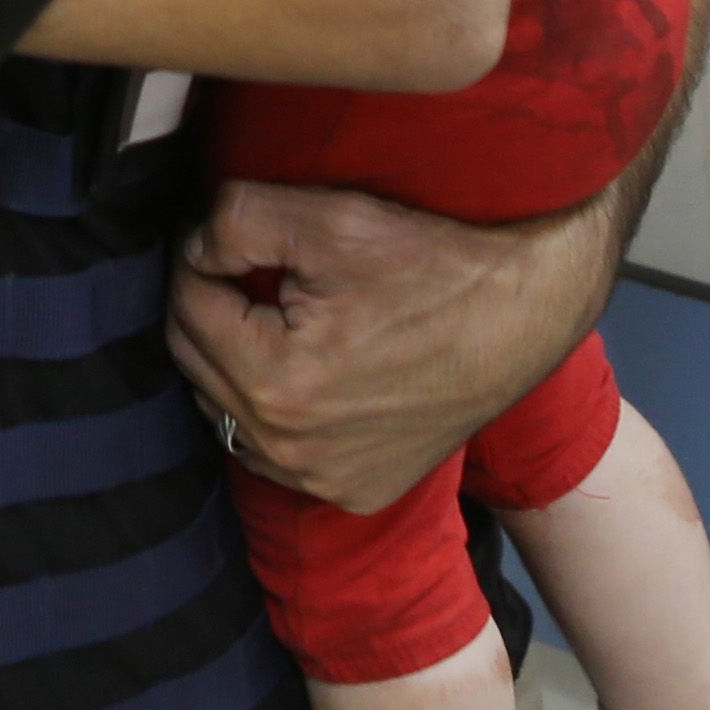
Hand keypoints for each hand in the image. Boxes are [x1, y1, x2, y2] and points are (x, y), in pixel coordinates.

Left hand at [168, 178, 610, 512]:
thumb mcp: (329, 217)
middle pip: (197, 362)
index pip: (185, 305)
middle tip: (248, 268)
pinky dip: (278, 413)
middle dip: (212, 308)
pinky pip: (277, 454)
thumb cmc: (432, 262)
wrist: (524, 313)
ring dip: (236, 363)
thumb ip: (233, 222)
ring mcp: (323, 481)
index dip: (200, 258)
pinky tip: (310, 371)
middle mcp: (290, 451)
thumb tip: (193, 248)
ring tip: (278, 316)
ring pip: (229, 414)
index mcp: (275, 384)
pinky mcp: (354, 491)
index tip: (230, 237)